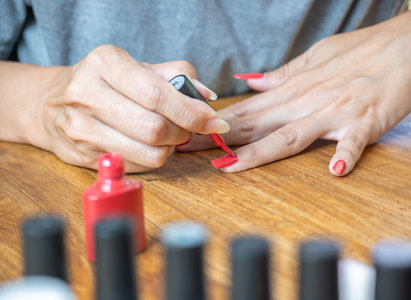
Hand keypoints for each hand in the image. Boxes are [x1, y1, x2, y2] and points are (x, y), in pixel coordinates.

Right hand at [29, 45, 227, 171]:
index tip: (214, 121)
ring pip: (148, 153)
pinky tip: (147, 145)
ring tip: (168, 136)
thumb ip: (175, 76)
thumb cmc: (104, 83)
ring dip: (170, 148)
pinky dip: (153, 159)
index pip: (158, 95)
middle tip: (189, 129)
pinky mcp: (82, 156)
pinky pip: (136, 166)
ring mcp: (81, 128)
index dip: (193, 113)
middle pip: (154, 128)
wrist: (50, 104)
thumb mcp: (137, 67)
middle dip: (183, 133)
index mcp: (105, 63)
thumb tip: (207, 97)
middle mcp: (87, 94)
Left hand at [179, 7, 410, 175]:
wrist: (404, 48)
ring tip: (230, 166)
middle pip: (255, 125)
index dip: (214, 124)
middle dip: (217, 140)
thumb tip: (250, 82)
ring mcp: (332, 114)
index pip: (245, 110)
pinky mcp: (363, 122)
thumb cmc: (359, 53)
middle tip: (185, 150)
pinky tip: (335, 170)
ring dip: (259, 151)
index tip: (187, 132)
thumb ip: (280, 76)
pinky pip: (353, 141)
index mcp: (292, 90)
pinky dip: (345, 153)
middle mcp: (304, 103)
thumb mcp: (313, 59)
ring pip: (289, 135)